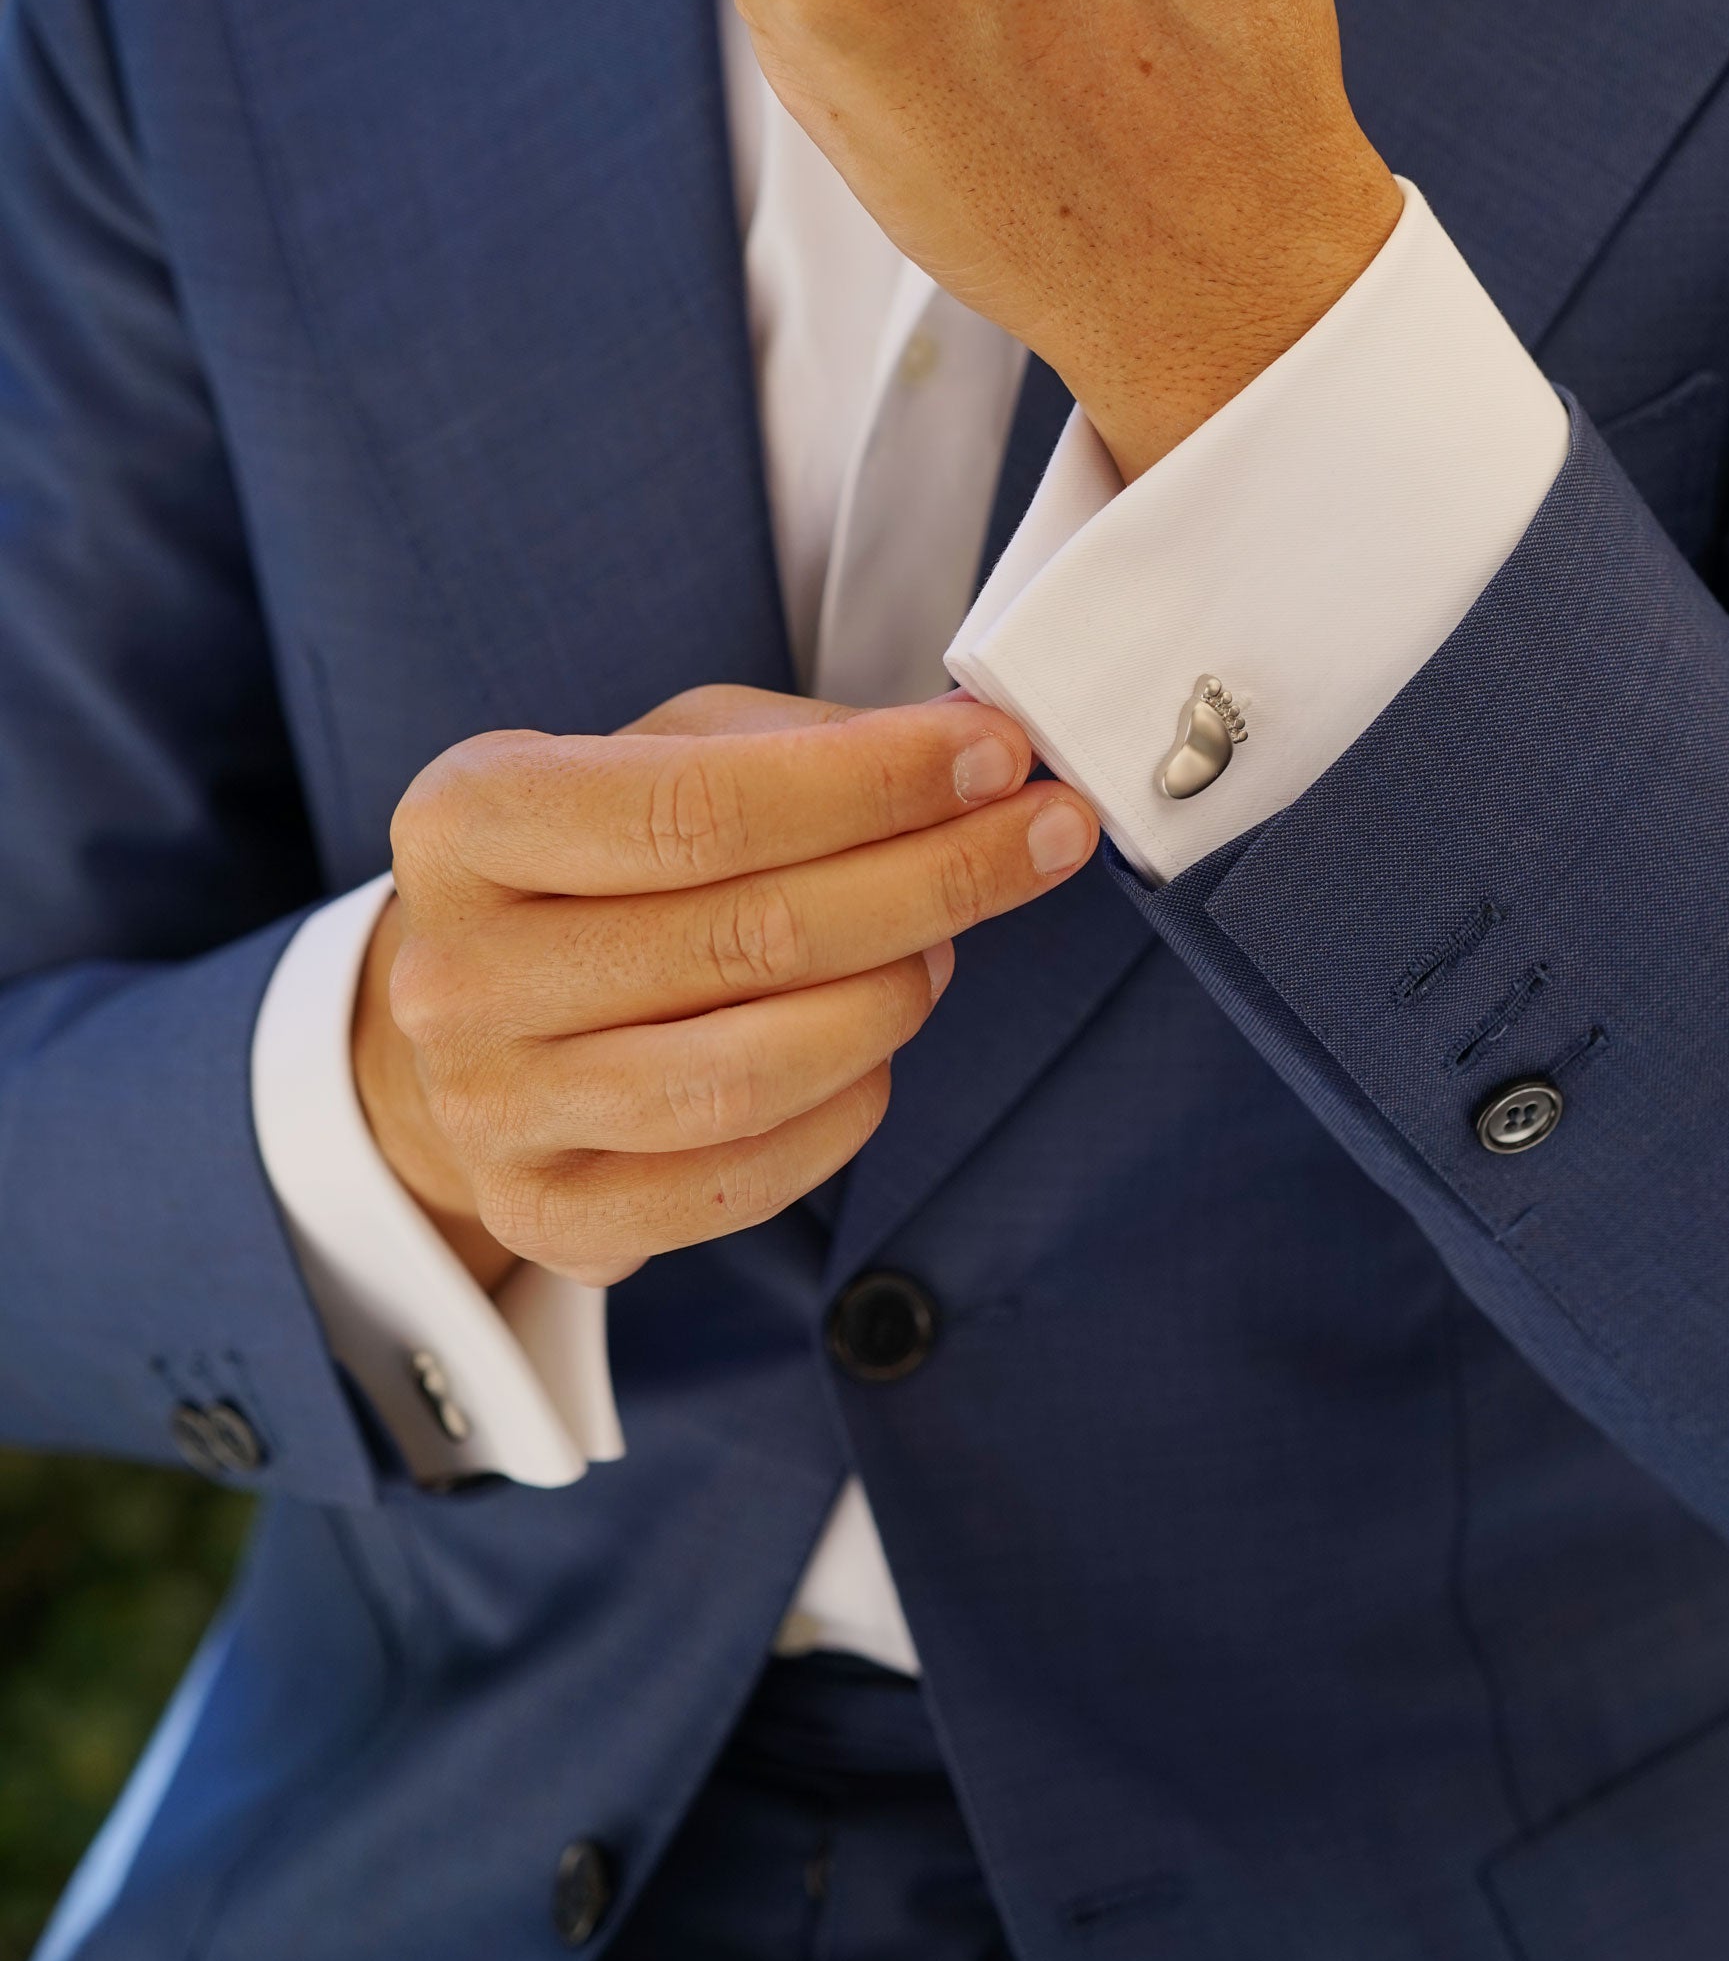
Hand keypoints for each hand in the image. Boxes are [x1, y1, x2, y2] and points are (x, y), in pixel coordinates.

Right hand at [352, 686, 1096, 1291]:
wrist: (473, 1017)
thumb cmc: (592, 865)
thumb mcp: (660, 751)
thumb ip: (799, 743)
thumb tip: (965, 748)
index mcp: (468, 819)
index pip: (699, 807)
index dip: (873, 784)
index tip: (997, 757)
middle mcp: (457, 973)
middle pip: (748, 939)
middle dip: (933, 879)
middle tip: (1038, 840)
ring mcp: (493, 1110)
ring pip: (752, 1074)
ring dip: (892, 1001)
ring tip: (943, 948)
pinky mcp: (547, 1217)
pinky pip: (744, 1181)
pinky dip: (845, 1112)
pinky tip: (874, 1053)